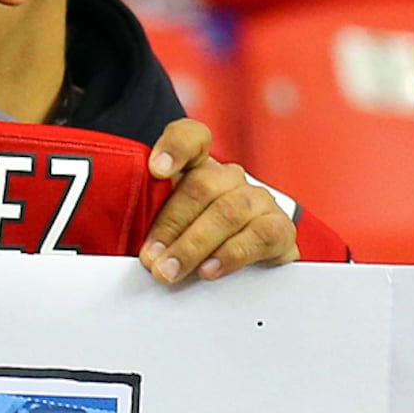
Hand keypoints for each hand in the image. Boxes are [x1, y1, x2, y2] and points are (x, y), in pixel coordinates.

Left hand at [135, 119, 298, 285]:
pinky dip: (231, 255)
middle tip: (151, 258)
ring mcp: (259, 201)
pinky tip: (209, 270)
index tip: (157, 170)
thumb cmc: (196, 248)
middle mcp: (230, 179)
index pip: (192, 138)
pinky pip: (260, 235)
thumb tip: (133, 246)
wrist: (248, 274)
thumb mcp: (167, 234)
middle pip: (203, 185)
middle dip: (172, 224)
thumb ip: (149, 226)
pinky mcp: (280, 229)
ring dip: (194, 245)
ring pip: (228, 211)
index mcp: (199, 170)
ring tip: (171, 271)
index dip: (175, 147)